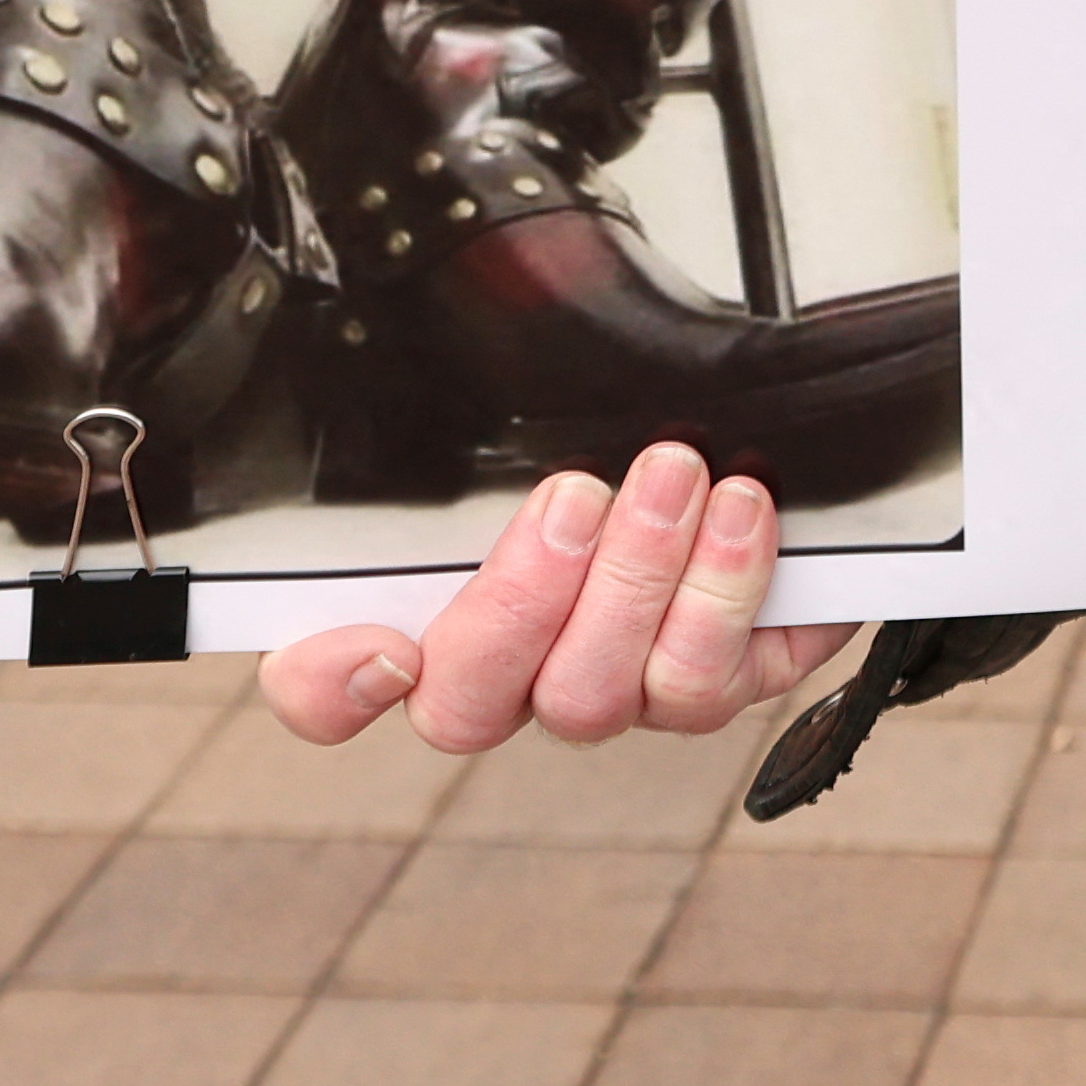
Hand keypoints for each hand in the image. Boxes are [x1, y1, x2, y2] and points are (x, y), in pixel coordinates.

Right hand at [262, 443, 855, 754]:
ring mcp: (609, 693)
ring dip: (634, 580)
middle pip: (467, 704)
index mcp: (433, 610)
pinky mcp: (710, 689)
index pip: (325, 688)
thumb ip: (458, 434)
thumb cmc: (619, 439)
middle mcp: (512, 674)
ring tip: (675, 479)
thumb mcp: (524, 414)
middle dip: (523, 598)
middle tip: (575, 498)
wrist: (759, 462)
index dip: (328, 689)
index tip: (381, 647)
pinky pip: (704, 683)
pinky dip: (725, 591)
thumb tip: (403, 382)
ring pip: (589, 699)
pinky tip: (739, 514)